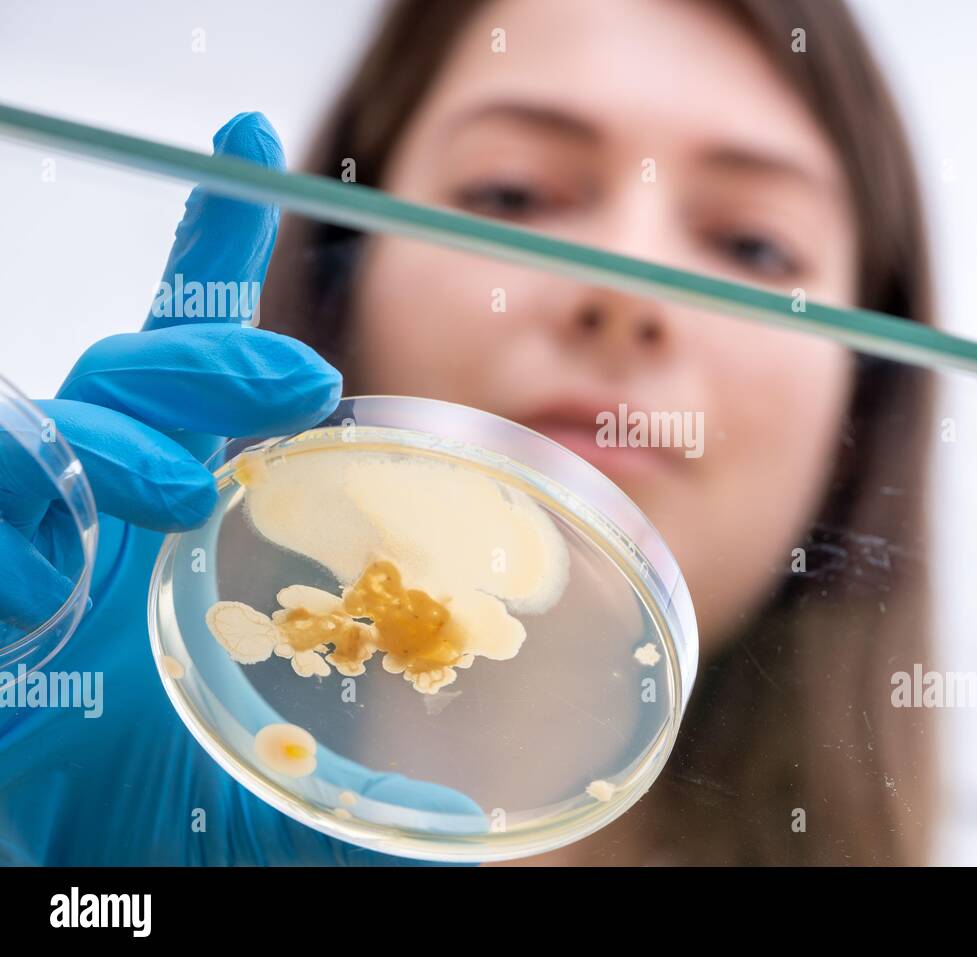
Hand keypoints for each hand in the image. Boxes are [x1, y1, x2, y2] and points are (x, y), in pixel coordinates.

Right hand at [0, 113, 482, 864]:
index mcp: (186, 521)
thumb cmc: (161, 818)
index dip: (214, 248)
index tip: (248, 138)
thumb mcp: (283, 786)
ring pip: (49, 414)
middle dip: (214, 361)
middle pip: (139, 372)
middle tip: (297, 389)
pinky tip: (64, 555)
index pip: (196, 360)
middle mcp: (102, 507)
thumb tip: (463, 826)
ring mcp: (25, 536)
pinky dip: (12, 501)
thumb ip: (365, 783)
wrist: (50, 876)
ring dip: (118, 434)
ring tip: (180, 492)